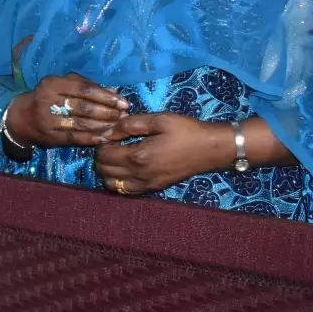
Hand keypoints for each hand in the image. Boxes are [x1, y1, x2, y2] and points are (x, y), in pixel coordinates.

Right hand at [6, 73, 127, 147]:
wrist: (22, 118)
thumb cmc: (48, 97)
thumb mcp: (63, 85)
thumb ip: (87, 86)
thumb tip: (114, 92)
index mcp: (53, 84)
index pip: (84, 89)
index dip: (105, 96)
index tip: (123, 102)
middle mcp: (48, 100)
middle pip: (83, 107)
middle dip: (107, 112)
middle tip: (123, 116)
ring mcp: (48, 120)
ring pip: (81, 123)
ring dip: (102, 126)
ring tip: (117, 126)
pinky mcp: (50, 136)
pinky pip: (75, 137)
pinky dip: (92, 138)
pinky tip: (105, 137)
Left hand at [94, 113, 228, 195]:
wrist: (211, 149)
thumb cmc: (186, 131)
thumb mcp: (158, 120)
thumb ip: (129, 125)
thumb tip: (107, 132)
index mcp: (139, 156)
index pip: (103, 155)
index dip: (101, 144)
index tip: (109, 135)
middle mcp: (139, 175)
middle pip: (104, 171)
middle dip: (101, 157)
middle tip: (112, 145)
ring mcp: (147, 185)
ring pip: (112, 185)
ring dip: (108, 171)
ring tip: (118, 156)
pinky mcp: (154, 188)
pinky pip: (126, 191)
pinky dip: (119, 181)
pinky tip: (127, 168)